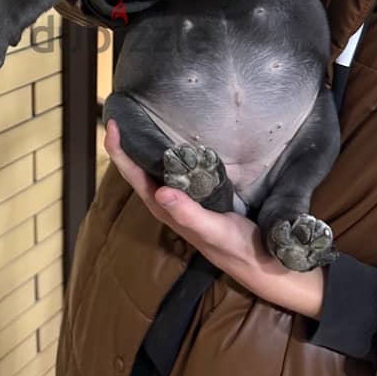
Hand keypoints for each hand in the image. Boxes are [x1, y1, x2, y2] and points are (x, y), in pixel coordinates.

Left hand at [105, 120, 325, 318]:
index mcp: (164, 207)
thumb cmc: (238, 248)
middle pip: (137, 168)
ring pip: (155, 168)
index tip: (113, 125)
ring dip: (145, 145)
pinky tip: (176, 137)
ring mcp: (182, 198)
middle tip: (121, 112)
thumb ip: (189, 214)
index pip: (132, 176)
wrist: (263, 264)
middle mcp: (167, 201)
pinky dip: (170, 151)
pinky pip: (176, 168)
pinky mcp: (198, 194)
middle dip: (126, 142)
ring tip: (140, 118)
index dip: (119, 151)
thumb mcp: (215, 231)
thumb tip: (161, 191)